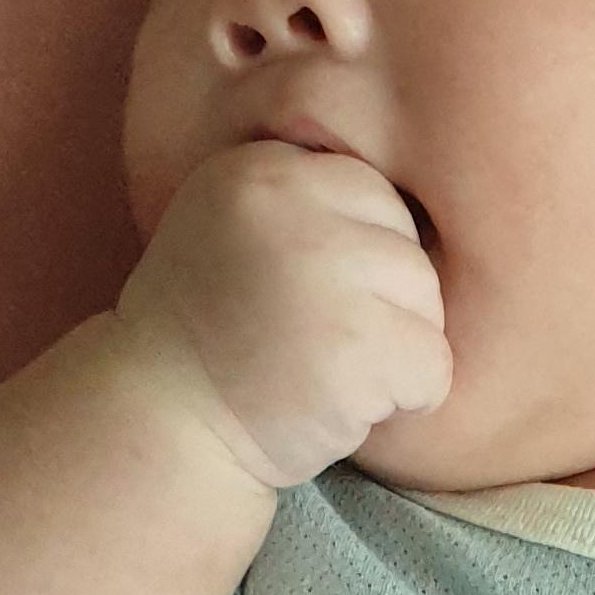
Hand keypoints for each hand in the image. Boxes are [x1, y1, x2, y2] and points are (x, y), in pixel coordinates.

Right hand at [113, 139, 450, 491]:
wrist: (162, 427)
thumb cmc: (214, 339)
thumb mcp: (237, 232)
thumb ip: (308, 205)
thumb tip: (425, 206)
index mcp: (262, 168)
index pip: (375, 195)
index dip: (361, 261)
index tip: (311, 303)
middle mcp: (289, 204)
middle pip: (408, 247)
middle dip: (384, 307)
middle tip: (317, 346)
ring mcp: (321, 272)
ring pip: (428, 305)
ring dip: (395, 355)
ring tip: (325, 374)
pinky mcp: (352, 345)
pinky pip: (433, 366)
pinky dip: (407, 399)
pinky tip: (343, 407)